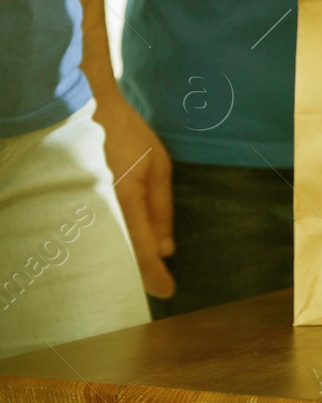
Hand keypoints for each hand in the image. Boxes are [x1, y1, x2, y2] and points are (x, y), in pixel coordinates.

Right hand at [95, 100, 175, 297]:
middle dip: (137, 276)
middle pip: (119, 256)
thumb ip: (161, 209)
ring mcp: (83, 208)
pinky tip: (116, 253)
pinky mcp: (72, 206)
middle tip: (156, 287)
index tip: (168, 291)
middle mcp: (101, 208)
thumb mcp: (158, 167)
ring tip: (139, 275)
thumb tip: (167, 249)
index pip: (142, 249)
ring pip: (104, 250)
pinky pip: (90, 236)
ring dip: (121, 264)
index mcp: (125, 198)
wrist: (86, 112)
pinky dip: (106, 247)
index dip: (154, 275)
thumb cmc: (128, 136)